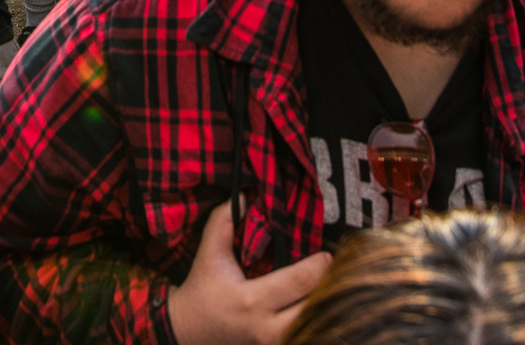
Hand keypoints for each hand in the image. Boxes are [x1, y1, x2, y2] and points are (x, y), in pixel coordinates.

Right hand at [165, 202, 330, 344]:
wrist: (186, 332)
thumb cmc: (201, 292)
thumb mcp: (209, 255)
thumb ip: (223, 221)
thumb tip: (244, 193)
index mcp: (252, 300)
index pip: (301, 281)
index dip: (320, 266)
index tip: (328, 255)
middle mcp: (266, 328)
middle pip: (316, 309)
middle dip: (330, 289)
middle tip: (337, 272)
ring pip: (314, 326)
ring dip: (324, 307)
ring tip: (330, 289)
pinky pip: (305, 334)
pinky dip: (313, 320)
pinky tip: (316, 306)